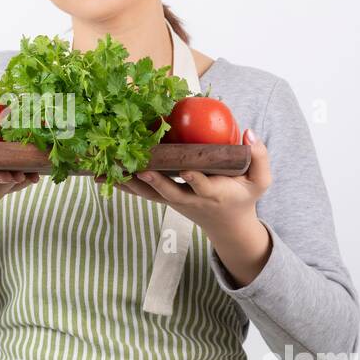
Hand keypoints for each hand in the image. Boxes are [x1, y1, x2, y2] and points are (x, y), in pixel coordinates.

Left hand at [97, 127, 271, 238]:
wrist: (227, 226)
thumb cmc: (243, 197)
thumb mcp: (260, 182)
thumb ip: (259, 158)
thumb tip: (249, 132)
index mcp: (213, 193)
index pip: (201, 184)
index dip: (193, 177)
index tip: (186, 168)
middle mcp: (190, 199)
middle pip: (168, 191)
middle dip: (153, 180)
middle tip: (137, 168)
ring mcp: (173, 201)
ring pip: (148, 193)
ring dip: (127, 182)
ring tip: (104, 172)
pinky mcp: (163, 199)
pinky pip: (140, 192)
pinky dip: (121, 184)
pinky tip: (99, 176)